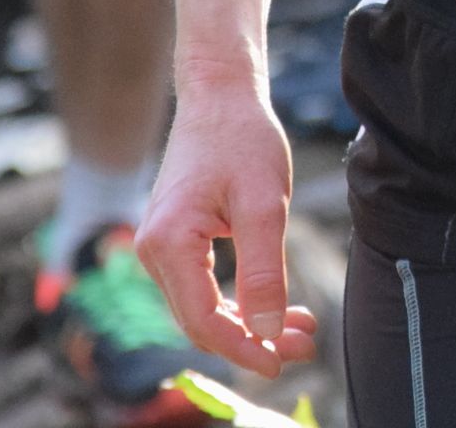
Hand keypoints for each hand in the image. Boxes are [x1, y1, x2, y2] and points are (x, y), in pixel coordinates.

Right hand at [135, 77, 321, 376]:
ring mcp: (158, 246)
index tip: (283, 361)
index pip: (203, 321)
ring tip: (299, 328)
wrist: (220, 94)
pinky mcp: (173, 240)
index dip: (243, 349)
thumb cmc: (242, 138)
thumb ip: (264, 272)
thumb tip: (267, 331)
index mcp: (168, 243)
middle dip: (253, 340)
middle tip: (305, 345)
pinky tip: (275, 306)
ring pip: (201, 308)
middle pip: (199, 321)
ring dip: (248, 324)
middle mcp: (151, 250)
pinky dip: (238, 302)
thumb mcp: (266, 205)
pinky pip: (201, 288)